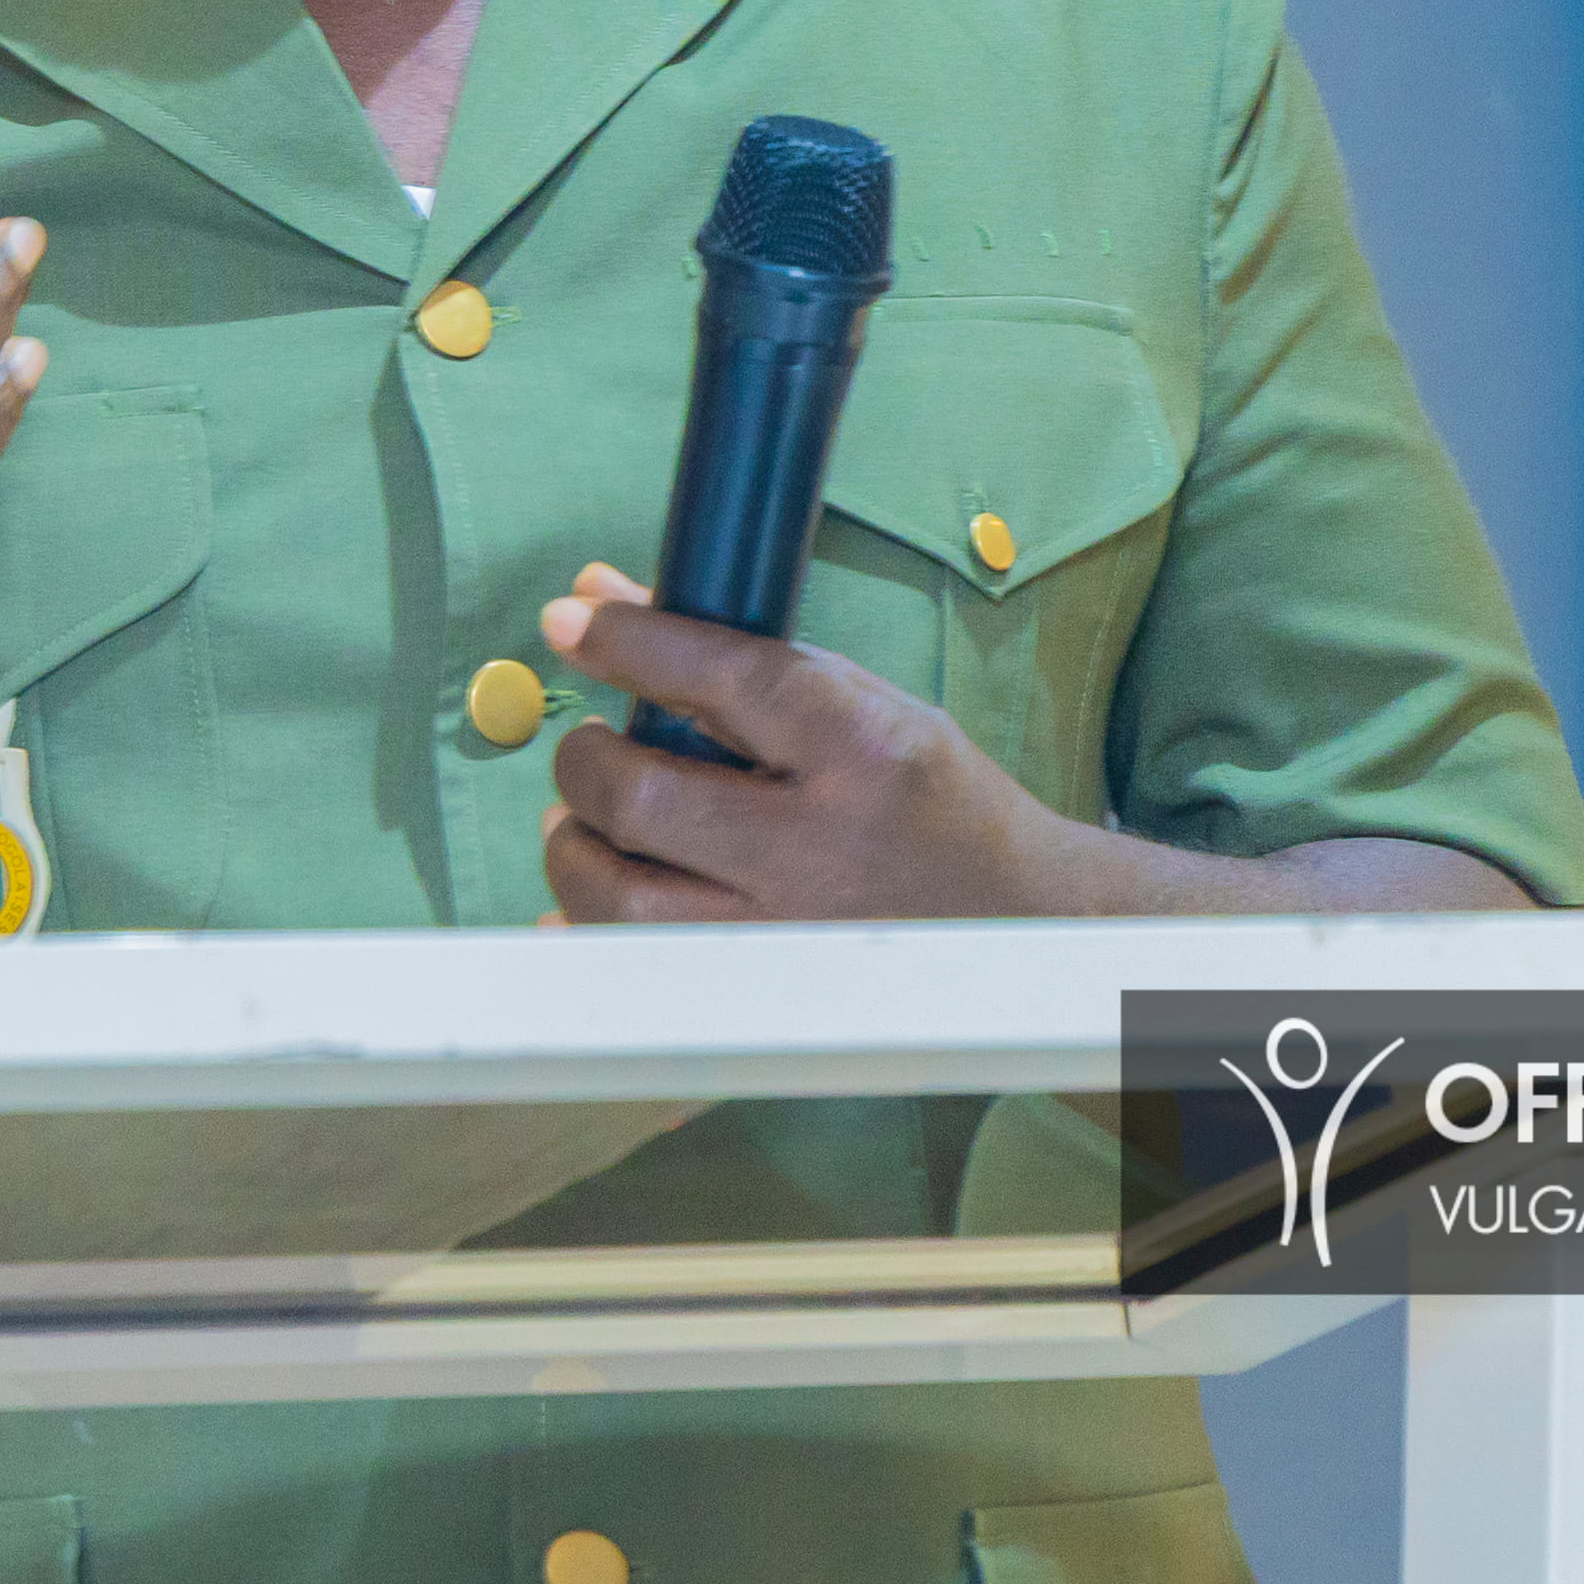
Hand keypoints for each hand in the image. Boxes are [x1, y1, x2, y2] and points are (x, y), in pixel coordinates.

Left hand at [534, 563, 1107, 922]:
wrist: (1013, 918)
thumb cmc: (922, 795)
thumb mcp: (854, 701)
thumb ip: (728, 656)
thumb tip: (598, 589)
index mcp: (861, 749)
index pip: (726, 677)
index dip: (632, 642)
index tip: (569, 619)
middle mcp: (821, 846)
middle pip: (644, 800)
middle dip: (584, 761)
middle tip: (590, 748)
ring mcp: (786, 933)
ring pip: (621, 899)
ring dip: (574, 847)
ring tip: (588, 821)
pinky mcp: (758, 993)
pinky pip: (634, 970)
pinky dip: (588, 929)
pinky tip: (599, 893)